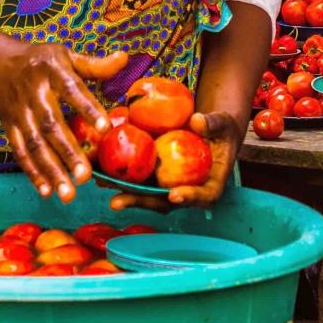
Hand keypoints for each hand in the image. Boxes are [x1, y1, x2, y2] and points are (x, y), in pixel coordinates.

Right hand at [0, 43, 126, 202]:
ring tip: (68, 194)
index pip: (72, 89)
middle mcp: (34, 93)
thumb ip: (95, 65)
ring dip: (50, 170)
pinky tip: (46, 191)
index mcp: (52, 71)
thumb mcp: (66, 55)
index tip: (105, 128)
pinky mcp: (9, 126)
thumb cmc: (42, 60)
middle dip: (68, 152)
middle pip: (51, 125)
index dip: (87, 108)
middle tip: (85, 177)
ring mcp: (19, 112)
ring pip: (35, 144)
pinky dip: (32, 172)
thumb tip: (125, 58)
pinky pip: (20, 151)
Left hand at [109, 111, 241, 212]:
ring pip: (146, 191)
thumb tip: (197, 121)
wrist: (210, 129)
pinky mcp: (155, 173)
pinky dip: (119, 172)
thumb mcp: (222, 123)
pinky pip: (138, 175)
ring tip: (100, 184)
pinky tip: (100, 165)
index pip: (203, 196)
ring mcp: (168, 183)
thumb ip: (212, 124)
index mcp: (209, 184)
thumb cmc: (221, 129)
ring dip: (122, 190)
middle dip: (140, 202)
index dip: (189, 198)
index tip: (174, 195)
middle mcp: (186, 189)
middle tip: (118, 201)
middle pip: (164, 201)